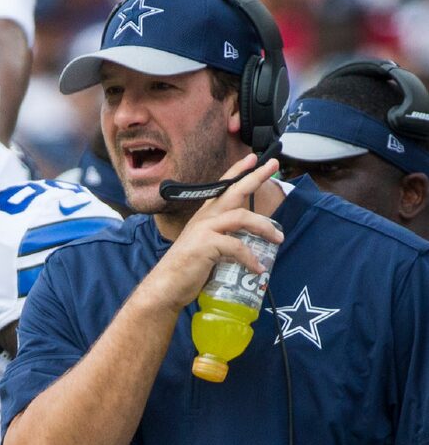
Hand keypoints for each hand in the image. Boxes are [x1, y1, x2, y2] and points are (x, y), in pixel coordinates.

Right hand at [142, 154, 283, 314]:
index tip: (253, 158)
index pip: (223, 188)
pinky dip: (251, 258)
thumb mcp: (207, 249)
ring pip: (241, 217)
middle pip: (234, 191)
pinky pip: (237, 247)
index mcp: (205, 217)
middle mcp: (204, 218)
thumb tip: (248, 246)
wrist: (167, 286)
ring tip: (278, 238)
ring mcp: (204, 230)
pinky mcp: (206, 245)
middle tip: (273, 165)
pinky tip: (258, 268)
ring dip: (263, 227)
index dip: (238, 171)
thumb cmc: (188, 269)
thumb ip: (225, 242)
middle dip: (255, 177)